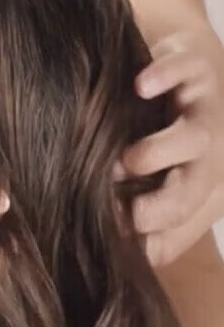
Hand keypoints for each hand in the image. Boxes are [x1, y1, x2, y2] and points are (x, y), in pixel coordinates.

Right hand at [117, 26, 223, 264]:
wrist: (191, 73)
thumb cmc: (170, 139)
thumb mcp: (164, 181)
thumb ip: (156, 223)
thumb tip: (137, 258)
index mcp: (204, 186)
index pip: (182, 221)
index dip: (152, 233)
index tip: (116, 236)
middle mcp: (210, 154)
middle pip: (195, 188)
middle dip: (162, 205)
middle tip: (124, 213)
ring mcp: (204, 110)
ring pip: (194, 137)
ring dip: (159, 153)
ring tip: (125, 162)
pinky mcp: (195, 68)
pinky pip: (184, 72)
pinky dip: (165, 77)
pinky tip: (140, 87)